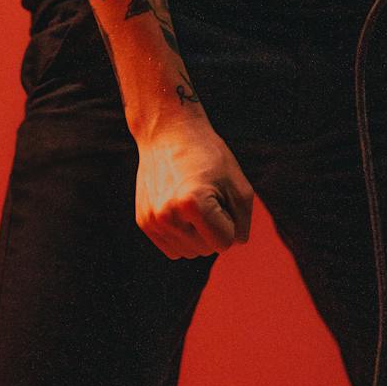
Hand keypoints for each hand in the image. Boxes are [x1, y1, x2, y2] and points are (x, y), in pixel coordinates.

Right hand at [134, 117, 253, 259]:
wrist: (168, 133)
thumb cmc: (209, 156)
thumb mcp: (239, 186)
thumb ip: (242, 223)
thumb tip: (230, 245)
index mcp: (193, 203)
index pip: (225, 243)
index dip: (230, 221)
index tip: (222, 196)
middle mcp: (168, 215)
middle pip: (207, 250)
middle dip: (214, 228)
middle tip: (207, 194)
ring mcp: (152, 220)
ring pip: (190, 253)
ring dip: (198, 235)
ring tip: (193, 202)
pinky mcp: (143, 221)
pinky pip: (173, 249)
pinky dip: (182, 236)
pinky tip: (180, 210)